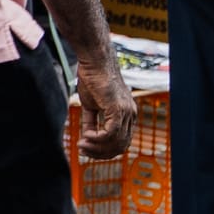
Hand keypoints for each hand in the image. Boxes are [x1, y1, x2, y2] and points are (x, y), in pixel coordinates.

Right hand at [71, 45, 135, 160]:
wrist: (95, 61)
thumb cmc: (93, 78)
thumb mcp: (91, 104)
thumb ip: (92, 121)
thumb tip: (88, 137)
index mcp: (128, 114)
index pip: (121, 141)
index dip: (104, 149)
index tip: (86, 147)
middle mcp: (131, 115)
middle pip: (120, 146)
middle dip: (101, 152)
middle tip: (83, 150)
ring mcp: (127, 112)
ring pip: (116, 142)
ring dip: (97, 147)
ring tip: (82, 145)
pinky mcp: (118, 109)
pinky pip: (110, 133)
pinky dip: (97, 138)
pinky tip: (86, 136)